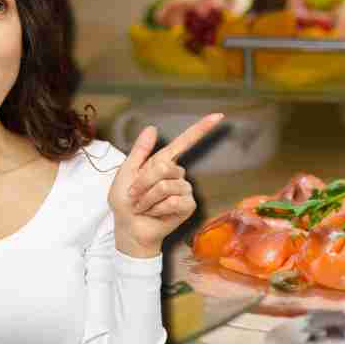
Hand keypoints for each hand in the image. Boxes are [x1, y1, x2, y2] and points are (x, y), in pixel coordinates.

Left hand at [109, 113, 223, 256]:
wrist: (130, 228)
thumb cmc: (125, 202)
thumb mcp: (126, 173)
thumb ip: (140, 151)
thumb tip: (152, 128)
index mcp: (163, 162)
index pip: (184, 142)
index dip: (201, 128)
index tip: (219, 115)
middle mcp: (177, 174)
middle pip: (164, 167)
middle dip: (143, 183)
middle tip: (135, 195)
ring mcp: (184, 189)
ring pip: (166, 186)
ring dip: (148, 198)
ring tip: (143, 206)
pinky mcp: (188, 205)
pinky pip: (173, 201)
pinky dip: (157, 208)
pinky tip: (154, 213)